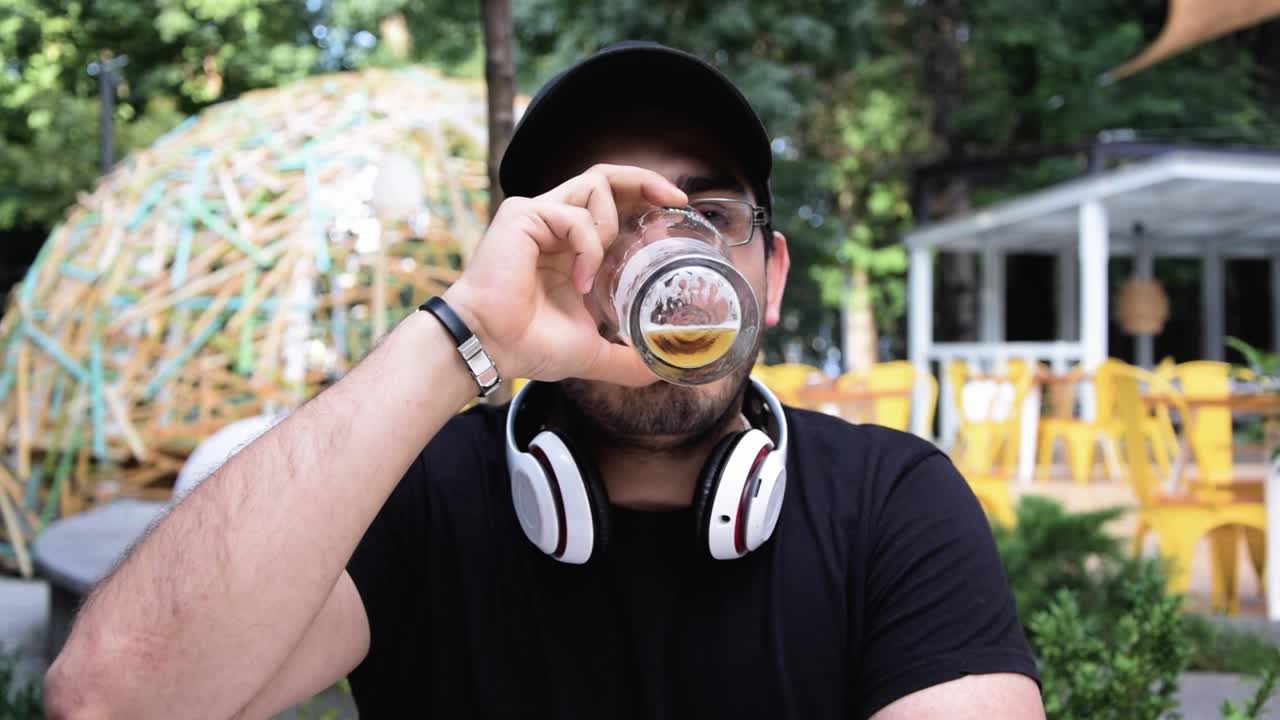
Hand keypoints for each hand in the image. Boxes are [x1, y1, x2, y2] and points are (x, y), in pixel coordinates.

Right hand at [443, 164, 687, 386]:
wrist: (490, 347)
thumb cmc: (528, 344)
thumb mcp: (592, 349)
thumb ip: (626, 357)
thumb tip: (659, 371)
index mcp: (571, 246)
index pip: (612, 204)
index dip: (644, 200)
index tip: (674, 215)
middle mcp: (554, 224)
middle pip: (605, 179)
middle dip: (644, 181)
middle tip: (675, 199)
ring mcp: (539, 215)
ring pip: (594, 186)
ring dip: (610, 225)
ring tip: (599, 269)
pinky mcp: (523, 214)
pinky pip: (574, 216)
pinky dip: (588, 248)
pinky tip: (578, 281)